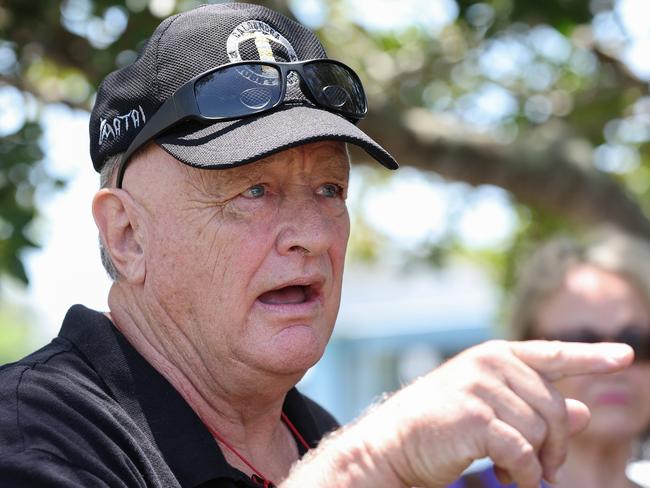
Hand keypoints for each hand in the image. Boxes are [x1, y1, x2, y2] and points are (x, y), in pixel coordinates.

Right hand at [284, 340, 632, 487]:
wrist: (393, 441)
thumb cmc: (439, 423)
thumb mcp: (492, 409)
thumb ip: (536, 406)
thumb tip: (587, 411)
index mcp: (494, 355)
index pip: (551, 354)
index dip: (590, 356)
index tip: (624, 356)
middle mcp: (490, 363)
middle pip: (554, 404)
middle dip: (557, 443)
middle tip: (549, 468)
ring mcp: (481, 386)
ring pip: (540, 429)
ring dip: (537, 461)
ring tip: (517, 471)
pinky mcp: (476, 416)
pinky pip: (523, 451)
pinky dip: (524, 473)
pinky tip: (511, 479)